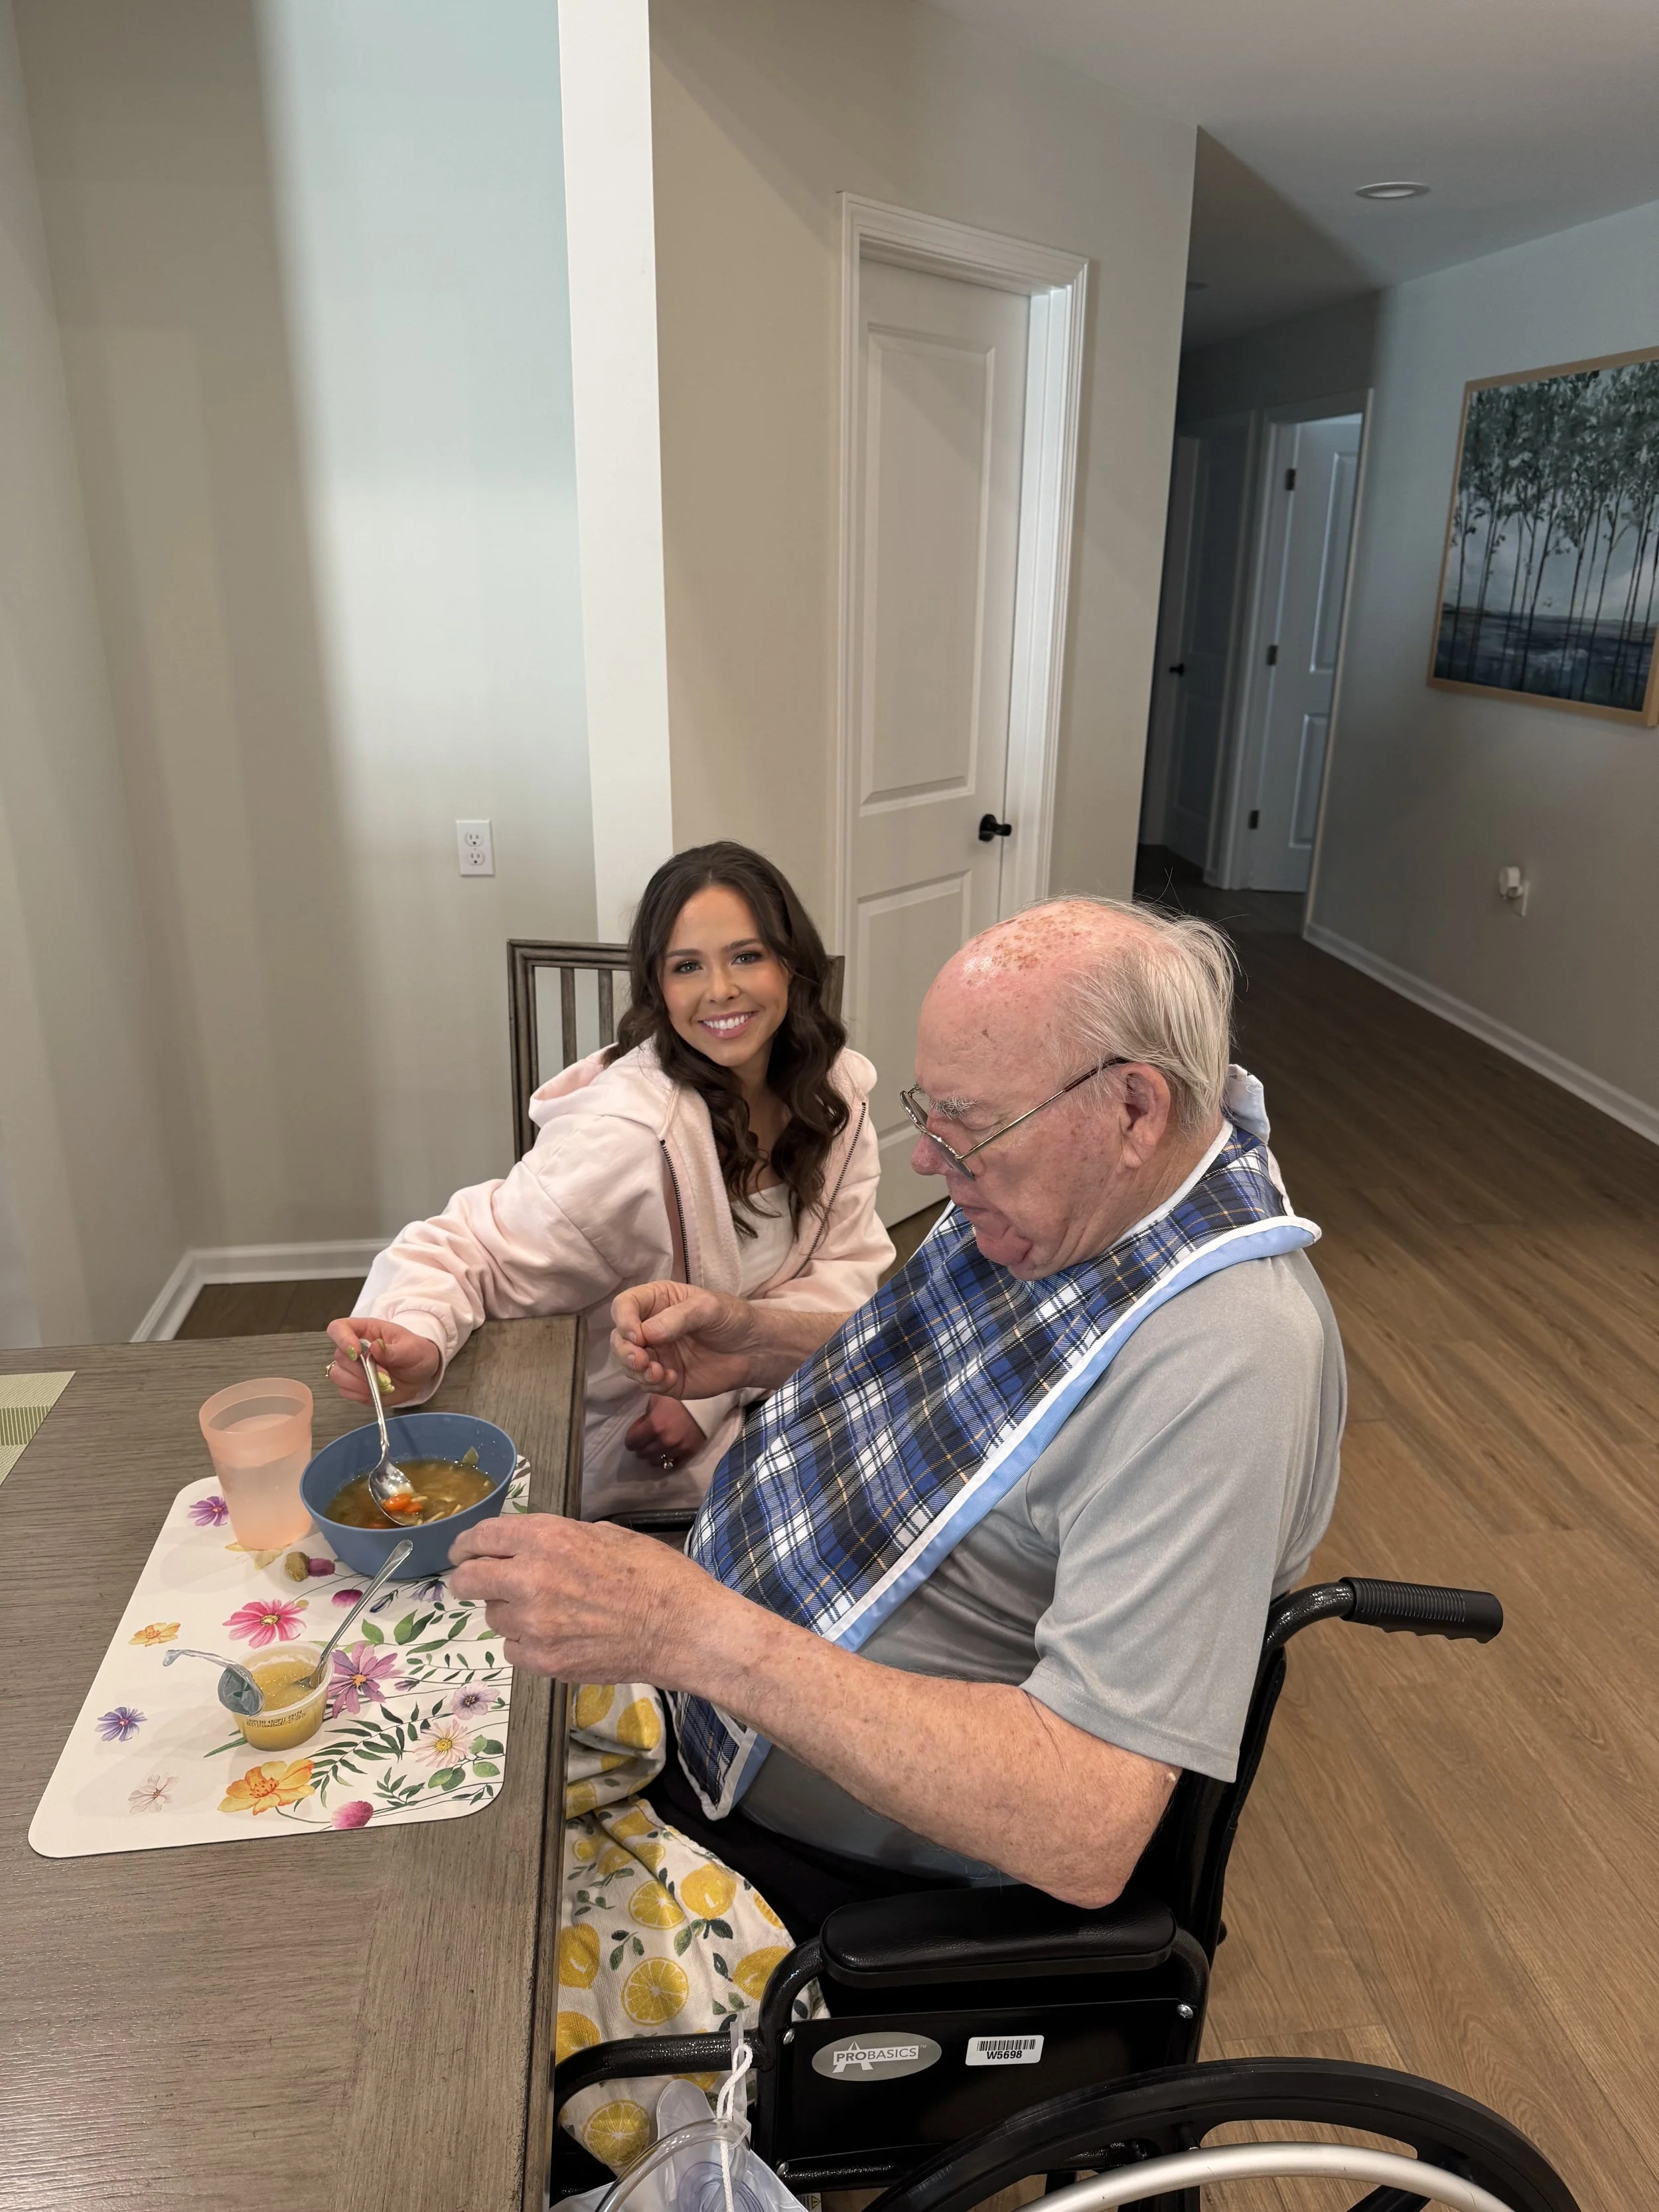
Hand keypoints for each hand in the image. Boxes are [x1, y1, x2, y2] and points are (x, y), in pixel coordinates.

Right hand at [325, 1315, 441, 1406]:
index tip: (357, 1353)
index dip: (342, 1340)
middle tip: (385, 1375)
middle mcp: (354, 1347)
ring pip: (338, 1376)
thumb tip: (375, 1347)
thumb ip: (394, 1350)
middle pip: (340, 1357)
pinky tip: (378, 1391)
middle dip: (362, 1370)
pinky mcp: (354, 1385)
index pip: (338, 1328)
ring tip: (383, 1384)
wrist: (420, 1373)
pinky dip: (362, 1394)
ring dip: (360, 1384)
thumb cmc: (416, 1353)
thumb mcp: (412, 1349)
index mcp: (365, 1330)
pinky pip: (346, 1392)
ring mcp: (352, 1367)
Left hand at [447, 1512, 724, 1681]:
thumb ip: (561, 1539)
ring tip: (544, 1610)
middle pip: (468, 1580)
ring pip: (493, 1617)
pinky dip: (526, 1642)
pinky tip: (555, 1636)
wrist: (681, 1628)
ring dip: (508, 1611)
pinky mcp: (542, 1660)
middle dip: (468, 1579)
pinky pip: (513, 1649)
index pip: (482, 1537)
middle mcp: (530, 1578)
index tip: (464, 1551)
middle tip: (476, 1582)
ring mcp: (533, 1624)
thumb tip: (532, 1548)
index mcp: (548, 1538)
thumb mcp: (607, 1535)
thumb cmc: (654, 1575)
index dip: (466, 1544)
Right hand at [609, 1281, 767, 1398]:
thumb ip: (679, 1318)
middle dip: (625, 1351)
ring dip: (636, 1370)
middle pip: (620, 1338)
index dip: (624, 1319)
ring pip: (628, 1363)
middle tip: (641, 1361)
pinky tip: (670, 1379)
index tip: (636, 1335)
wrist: (754, 1351)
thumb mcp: (710, 1308)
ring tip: (658, 1373)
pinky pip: (645, 1382)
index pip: (625, 1306)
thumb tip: (647, 1333)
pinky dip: (651, 1383)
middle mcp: (650, 1327)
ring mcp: (656, 1353)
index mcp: (657, 1301)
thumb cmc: (732, 1319)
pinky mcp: (663, 1377)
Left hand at [624, 1396, 706, 1467]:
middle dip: (641, 1446)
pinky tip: (668, 1451)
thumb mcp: (658, 1398)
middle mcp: (664, 1440)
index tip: (637, 1431)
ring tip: (657, 1446)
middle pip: (642, 1453)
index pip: (631, 1442)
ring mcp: (677, 1448)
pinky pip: (673, 1463)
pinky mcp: (690, 1452)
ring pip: (656, 1461)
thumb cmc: (681, 1396)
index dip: (631, 1437)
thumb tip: (643, 1425)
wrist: (708, 1400)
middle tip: (646, 1438)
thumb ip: (647, 1414)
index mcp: (654, 1425)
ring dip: (653, 1455)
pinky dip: (668, 1458)